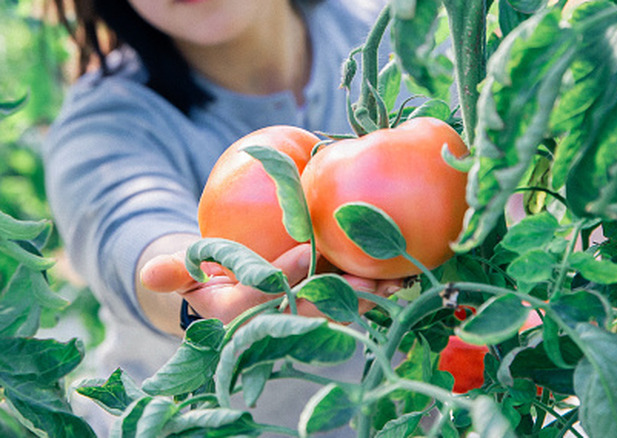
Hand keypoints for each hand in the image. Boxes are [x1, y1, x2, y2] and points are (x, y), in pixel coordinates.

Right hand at [140, 244, 401, 323]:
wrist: (230, 296)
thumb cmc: (209, 277)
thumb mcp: (186, 273)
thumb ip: (175, 272)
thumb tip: (148, 273)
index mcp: (241, 317)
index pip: (262, 298)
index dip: (281, 277)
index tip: (303, 251)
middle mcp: (276, 325)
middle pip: (310, 310)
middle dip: (338, 293)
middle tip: (365, 274)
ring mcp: (303, 321)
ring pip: (338, 310)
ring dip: (367, 297)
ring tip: (394, 278)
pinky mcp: (326, 313)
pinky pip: (352, 303)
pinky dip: (376, 291)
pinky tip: (402, 275)